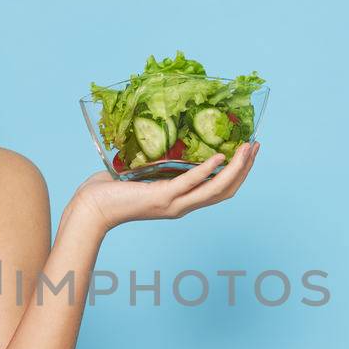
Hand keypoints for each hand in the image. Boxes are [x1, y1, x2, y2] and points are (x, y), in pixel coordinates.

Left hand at [67, 140, 259, 231]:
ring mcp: (173, 203)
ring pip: (215, 189)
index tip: (249, 151)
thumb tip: (167, 139)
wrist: (91, 208)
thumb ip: (159, 163)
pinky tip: (219, 156)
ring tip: (247, 149)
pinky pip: (191, 183)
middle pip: (225, 190)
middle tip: (256, 146)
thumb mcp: (143, 173)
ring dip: (235, 168)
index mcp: (181, 201)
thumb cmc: (110, 191)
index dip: (238, 172)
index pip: (219, 190)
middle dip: (245, 168)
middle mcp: (182, 205)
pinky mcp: (161, 197)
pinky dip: (207, 170)